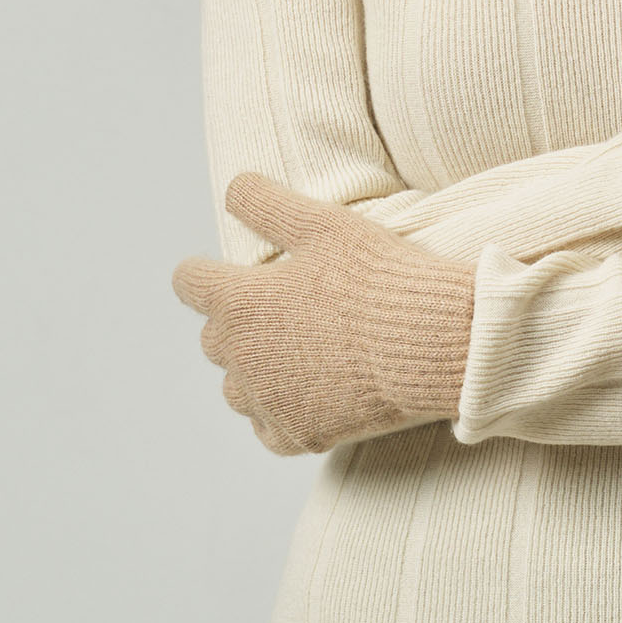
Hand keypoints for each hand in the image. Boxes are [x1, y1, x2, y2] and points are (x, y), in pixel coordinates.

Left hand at [171, 173, 475, 455]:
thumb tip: (235, 187)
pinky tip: (310, 390)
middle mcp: (241, 357)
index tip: (219, 271)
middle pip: (212, 337)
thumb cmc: (378, 277)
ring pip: (235, 387)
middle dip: (237, 320)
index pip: (189, 283)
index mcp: (238, 302)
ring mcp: (267, 402)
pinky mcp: (297, 435)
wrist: (432, 342)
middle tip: (282, 306)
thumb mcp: (323, 224)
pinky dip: (280, 410)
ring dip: (255, 368)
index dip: (204, 272)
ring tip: (298, 350)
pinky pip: (267, 427)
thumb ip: (267, 204)